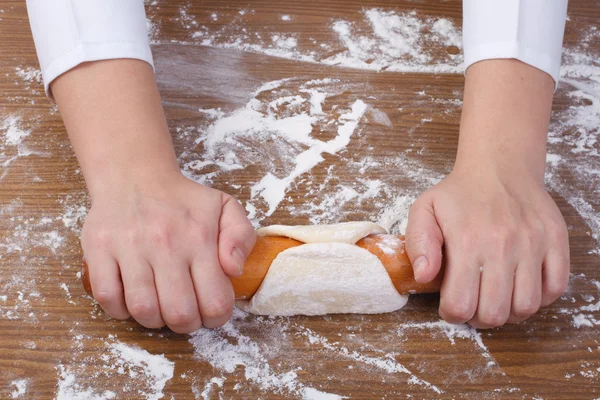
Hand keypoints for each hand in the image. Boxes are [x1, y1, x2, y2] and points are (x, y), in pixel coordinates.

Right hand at [81, 172, 255, 332]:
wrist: (135, 176)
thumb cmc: (184, 200)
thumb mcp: (225, 208)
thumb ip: (241, 238)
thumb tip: (233, 270)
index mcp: (199, 238)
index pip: (215, 301)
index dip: (217, 317)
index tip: (212, 311)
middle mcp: (165, 244)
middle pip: (179, 313)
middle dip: (187, 324)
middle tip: (186, 313)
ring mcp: (129, 247)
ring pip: (143, 310)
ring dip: (155, 320)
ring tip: (160, 307)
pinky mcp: (98, 250)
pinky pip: (107, 298)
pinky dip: (120, 309)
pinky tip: (132, 298)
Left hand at [405, 168, 569, 328]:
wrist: (499, 167)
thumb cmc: (458, 193)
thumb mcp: (424, 210)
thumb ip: (418, 244)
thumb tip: (423, 276)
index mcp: (467, 241)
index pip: (461, 304)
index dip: (452, 314)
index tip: (450, 305)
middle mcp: (502, 246)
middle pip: (495, 313)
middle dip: (478, 318)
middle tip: (473, 306)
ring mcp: (533, 244)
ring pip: (526, 307)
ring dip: (508, 312)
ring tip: (495, 299)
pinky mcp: (556, 242)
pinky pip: (555, 289)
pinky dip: (539, 298)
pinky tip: (520, 288)